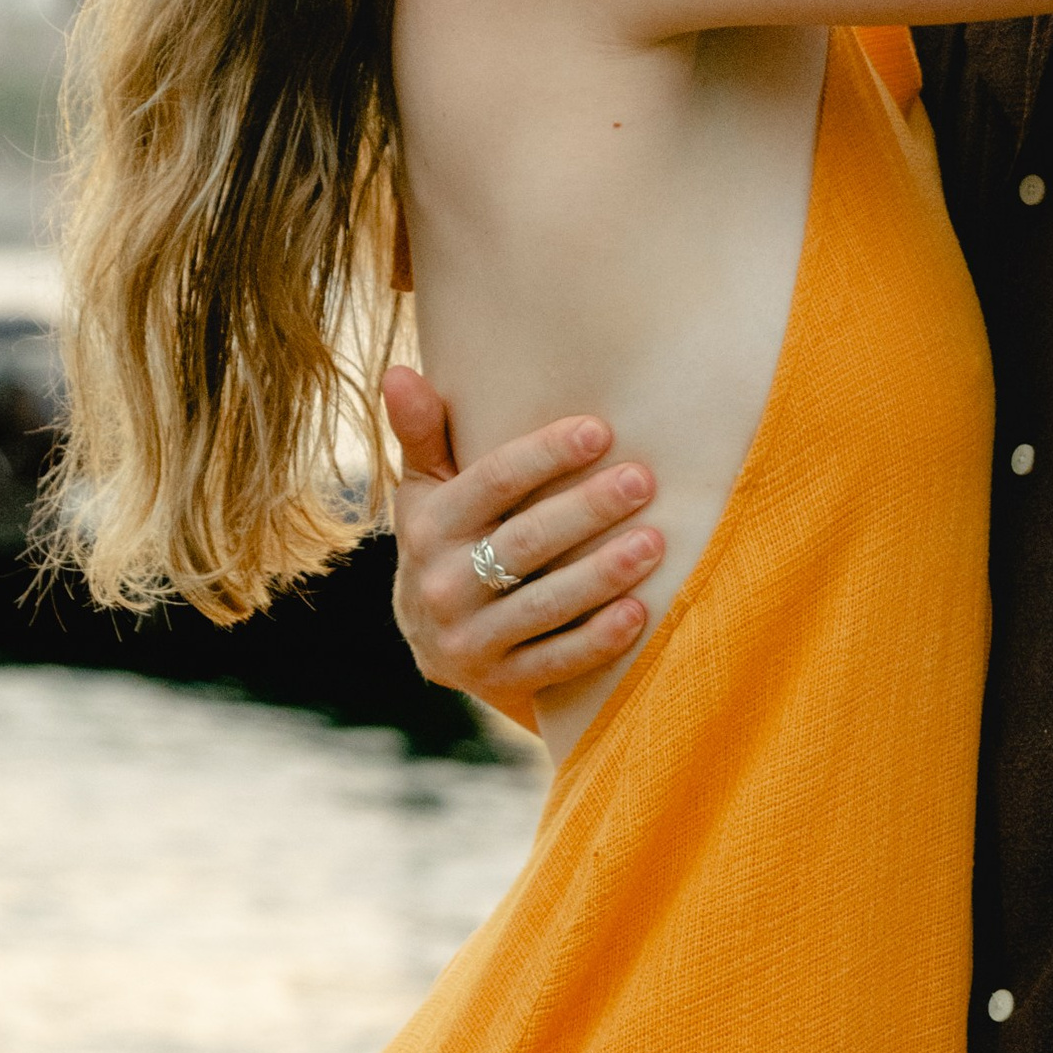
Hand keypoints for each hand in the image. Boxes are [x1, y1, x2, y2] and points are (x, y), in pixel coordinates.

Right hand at [383, 366, 663, 733]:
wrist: (434, 638)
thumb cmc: (450, 537)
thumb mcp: (428, 487)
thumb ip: (423, 432)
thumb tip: (398, 371)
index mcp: (428, 527)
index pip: (491, 483)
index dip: (545, 456)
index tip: (601, 430)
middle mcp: (441, 586)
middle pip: (524, 541)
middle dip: (586, 509)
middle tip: (642, 480)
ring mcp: (468, 640)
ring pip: (543, 604)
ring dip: (601, 573)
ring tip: (655, 541)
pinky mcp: (499, 680)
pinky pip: (554, 661)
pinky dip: (597, 639)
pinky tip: (639, 612)